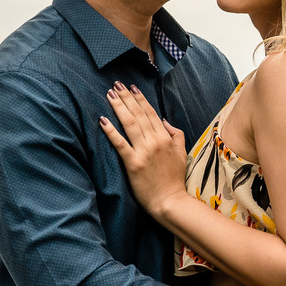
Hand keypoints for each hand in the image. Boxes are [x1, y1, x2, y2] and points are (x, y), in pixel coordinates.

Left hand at [100, 82, 187, 216]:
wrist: (170, 200)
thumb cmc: (175, 179)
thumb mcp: (182, 153)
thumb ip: (176, 135)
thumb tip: (164, 120)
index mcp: (166, 138)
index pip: (151, 113)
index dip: (140, 99)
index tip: (131, 88)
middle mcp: (154, 141)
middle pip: (138, 114)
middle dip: (126, 97)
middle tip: (116, 84)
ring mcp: (143, 152)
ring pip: (129, 124)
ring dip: (118, 107)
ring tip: (110, 95)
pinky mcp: (132, 163)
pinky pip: (120, 144)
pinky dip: (111, 131)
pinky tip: (102, 120)